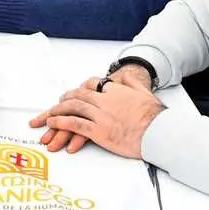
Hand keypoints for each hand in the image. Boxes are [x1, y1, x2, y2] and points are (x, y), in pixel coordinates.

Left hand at [31, 82, 163, 158]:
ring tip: (49, 114)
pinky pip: (74, 124)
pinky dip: (61, 122)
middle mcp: (105, 100)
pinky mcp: (98, 131)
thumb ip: (133, 83)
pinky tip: (53, 123)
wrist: (159, 133)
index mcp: (115, 91)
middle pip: (79, 95)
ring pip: (73, 108)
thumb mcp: (145, 93)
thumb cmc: (155, 117)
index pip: (92, 84)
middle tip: (58, 103)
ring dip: (58, 110)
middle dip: (66, 99)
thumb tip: (126, 76)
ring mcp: (100, 115)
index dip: (81, 89)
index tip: (76, 92)